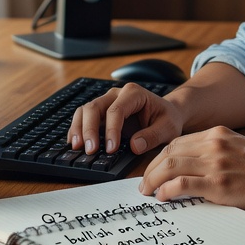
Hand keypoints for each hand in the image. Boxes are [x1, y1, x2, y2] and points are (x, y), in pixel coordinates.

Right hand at [70, 83, 185, 155]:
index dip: (111, 130)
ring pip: (85, 111)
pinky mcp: (101, 113)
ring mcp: (107, 102)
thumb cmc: (167, 118)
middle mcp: (117, 94)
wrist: (166, 113)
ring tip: (78, 148)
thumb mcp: (168, 128)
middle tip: (90, 151)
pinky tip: (76, 143)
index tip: (111, 149)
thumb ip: (153, 136)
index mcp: (134, 93)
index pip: (116, 110)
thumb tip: (134, 145)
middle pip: (95, 107)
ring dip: (79, 129)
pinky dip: (78, 130)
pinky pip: (84, 118)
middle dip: (90, 129)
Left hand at [138, 126, 244, 215]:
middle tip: (144, 184)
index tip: (153, 170)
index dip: (159, 157)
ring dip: (153, 180)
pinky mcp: (219, 184)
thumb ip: (218, 151)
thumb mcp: (241, 149)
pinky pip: (182, 183)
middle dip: (151, 169)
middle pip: (169, 152)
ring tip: (148, 192)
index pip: (178, 142)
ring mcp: (216, 163)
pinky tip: (163, 197)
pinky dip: (167, 190)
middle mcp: (214, 144)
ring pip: (170, 165)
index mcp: (219, 134)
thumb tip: (193, 165)